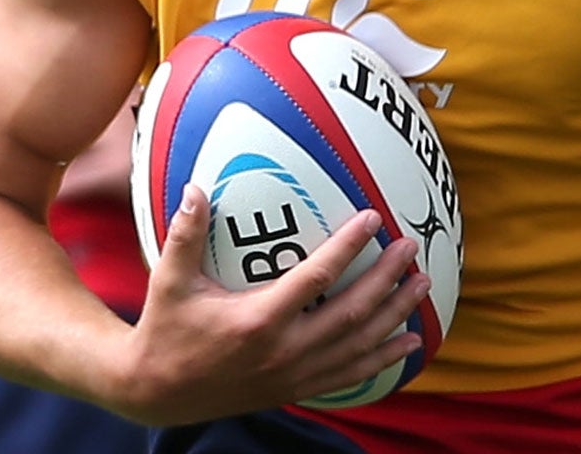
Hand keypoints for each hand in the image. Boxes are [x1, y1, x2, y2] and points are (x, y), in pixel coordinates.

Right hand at [118, 185, 431, 424]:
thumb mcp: (170, 281)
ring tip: (421, 286)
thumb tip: (196, 187)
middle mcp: (283, 352)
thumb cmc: (166, 330)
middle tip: (410, 249)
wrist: (158, 392)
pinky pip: (350, 376)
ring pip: (358, 347)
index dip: (348, 248)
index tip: (373, 219)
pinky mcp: (296, 390)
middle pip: (351, 314)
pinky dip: (383, 359)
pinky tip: (409, 343)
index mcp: (258, 321)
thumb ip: (185, 234)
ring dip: (394, 316)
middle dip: (386, 281)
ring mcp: (293, 376)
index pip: (316, 278)